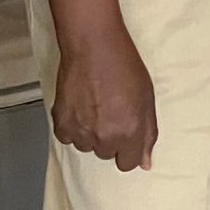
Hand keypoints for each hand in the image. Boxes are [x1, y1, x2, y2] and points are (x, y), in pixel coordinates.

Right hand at [49, 0, 157, 171]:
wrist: (93, 45)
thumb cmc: (124, 66)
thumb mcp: (147, 98)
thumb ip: (148, 134)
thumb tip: (145, 163)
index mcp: (130, 132)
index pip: (128, 163)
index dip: (128, 148)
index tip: (126, 133)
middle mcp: (105, 138)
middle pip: (107, 154)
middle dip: (110, 138)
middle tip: (109, 111)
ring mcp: (82, 132)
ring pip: (86, 146)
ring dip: (90, 133)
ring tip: (93, 106)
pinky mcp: (61, 123)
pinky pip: (67, 137)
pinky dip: (72, 126)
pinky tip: (78, 107)